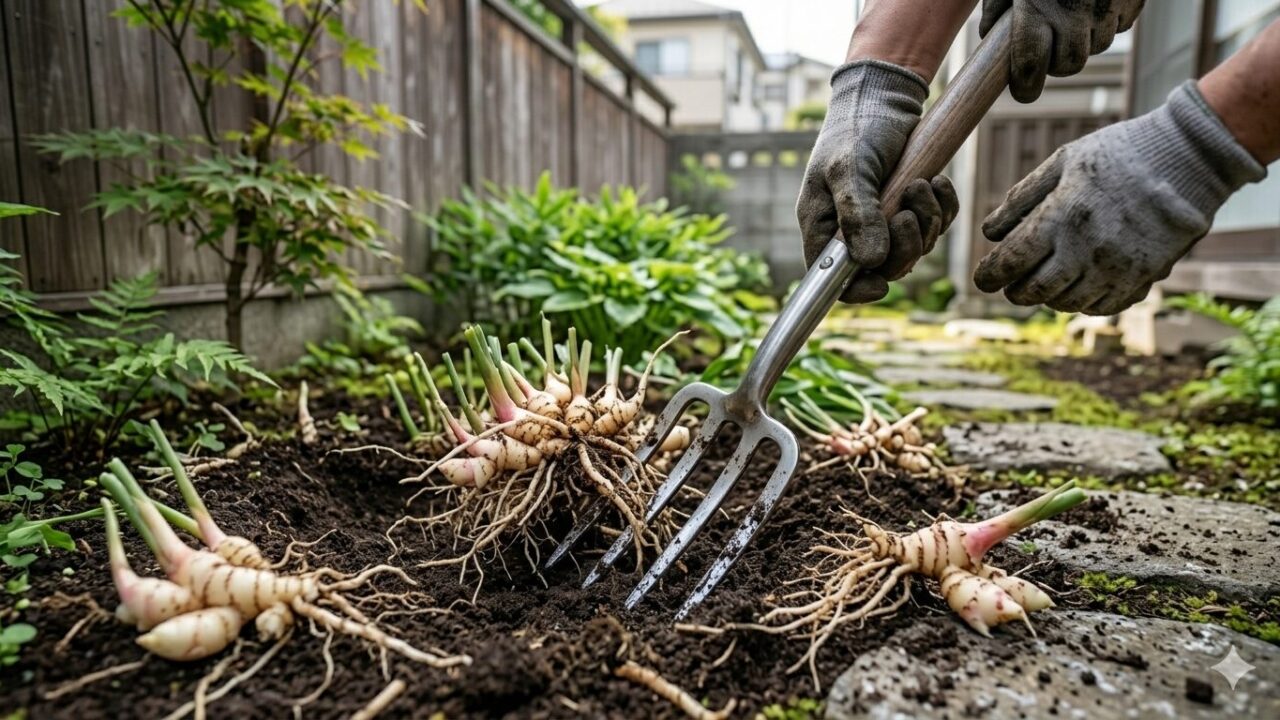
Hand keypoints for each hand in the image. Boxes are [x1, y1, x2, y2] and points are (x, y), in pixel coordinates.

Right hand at [797, 60, 959, 302]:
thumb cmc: (855, 129)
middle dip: (904, 246)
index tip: (882, 284)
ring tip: (922, 184)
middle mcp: (850, 230)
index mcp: (823, 226)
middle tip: (908, 212)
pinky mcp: (910, 206)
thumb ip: (858, 214)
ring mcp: (883, 220)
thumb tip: (870, 262)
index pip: (832, 278)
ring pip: (913, 249)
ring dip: (926, 221)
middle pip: (882, 269)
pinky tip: (937, 182)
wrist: (884, 96)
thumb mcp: (850, 168)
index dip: (856, 290)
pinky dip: (942, 209)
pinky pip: (934, 227)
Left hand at [975, 81, 1265, 315]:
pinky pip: (1101, 306)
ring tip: (1047, 278)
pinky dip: (1083, 301)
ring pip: (1065, 303)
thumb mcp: (1063, 162)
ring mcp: (1115, 268)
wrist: (1187, 158)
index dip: (988, 276)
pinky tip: (1080, 282)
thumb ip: (1021, 198)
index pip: (1009, 263)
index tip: (983, 278)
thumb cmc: (1117, 154)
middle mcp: (1085, 250)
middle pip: (1033, 292)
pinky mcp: (1142, 278)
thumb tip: (989, 233)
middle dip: (1015, 290)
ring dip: (1048, 296)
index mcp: (1061, 217)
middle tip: (1012, 283)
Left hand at [980, 0, 1145, 101]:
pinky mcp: (1134, 2)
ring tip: (1072, 10)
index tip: (1023, 91)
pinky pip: (1120, 25)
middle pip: (1068, 66)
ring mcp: (1109, 9)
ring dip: (1084, 38)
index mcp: (1038, 10)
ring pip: (1096, 46)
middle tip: (1048, 46)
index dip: (1025, 87)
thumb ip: (997, 6)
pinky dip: (1107, 20)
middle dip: (1057, 62)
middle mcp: (1075, 15)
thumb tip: (988, 37)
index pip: (1030, 67)